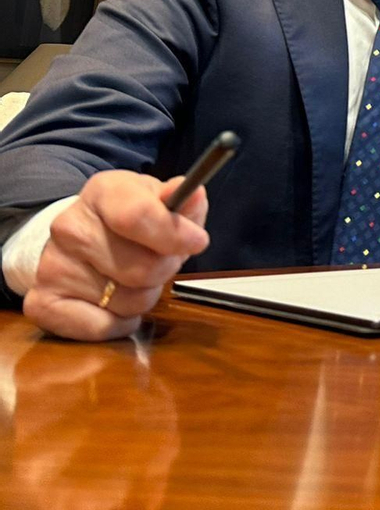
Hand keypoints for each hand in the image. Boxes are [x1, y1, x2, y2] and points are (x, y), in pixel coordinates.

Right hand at [24, 171, 210, 341]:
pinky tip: (115, 302)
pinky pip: (103, 327)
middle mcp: (70, 227)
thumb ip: (183, 203)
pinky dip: (121, 322)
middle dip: (165, 269)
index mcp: (103, 192)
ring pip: (128, 300)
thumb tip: (195, 195)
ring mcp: (52, 266)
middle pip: (142, 267)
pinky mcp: (42, 302)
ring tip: (134, 278)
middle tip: (161, 261)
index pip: (137, 216)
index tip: (198, 241)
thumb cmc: (129, 222)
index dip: (174, 234)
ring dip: (145, 295)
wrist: (78, 240)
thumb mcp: (159, 201)